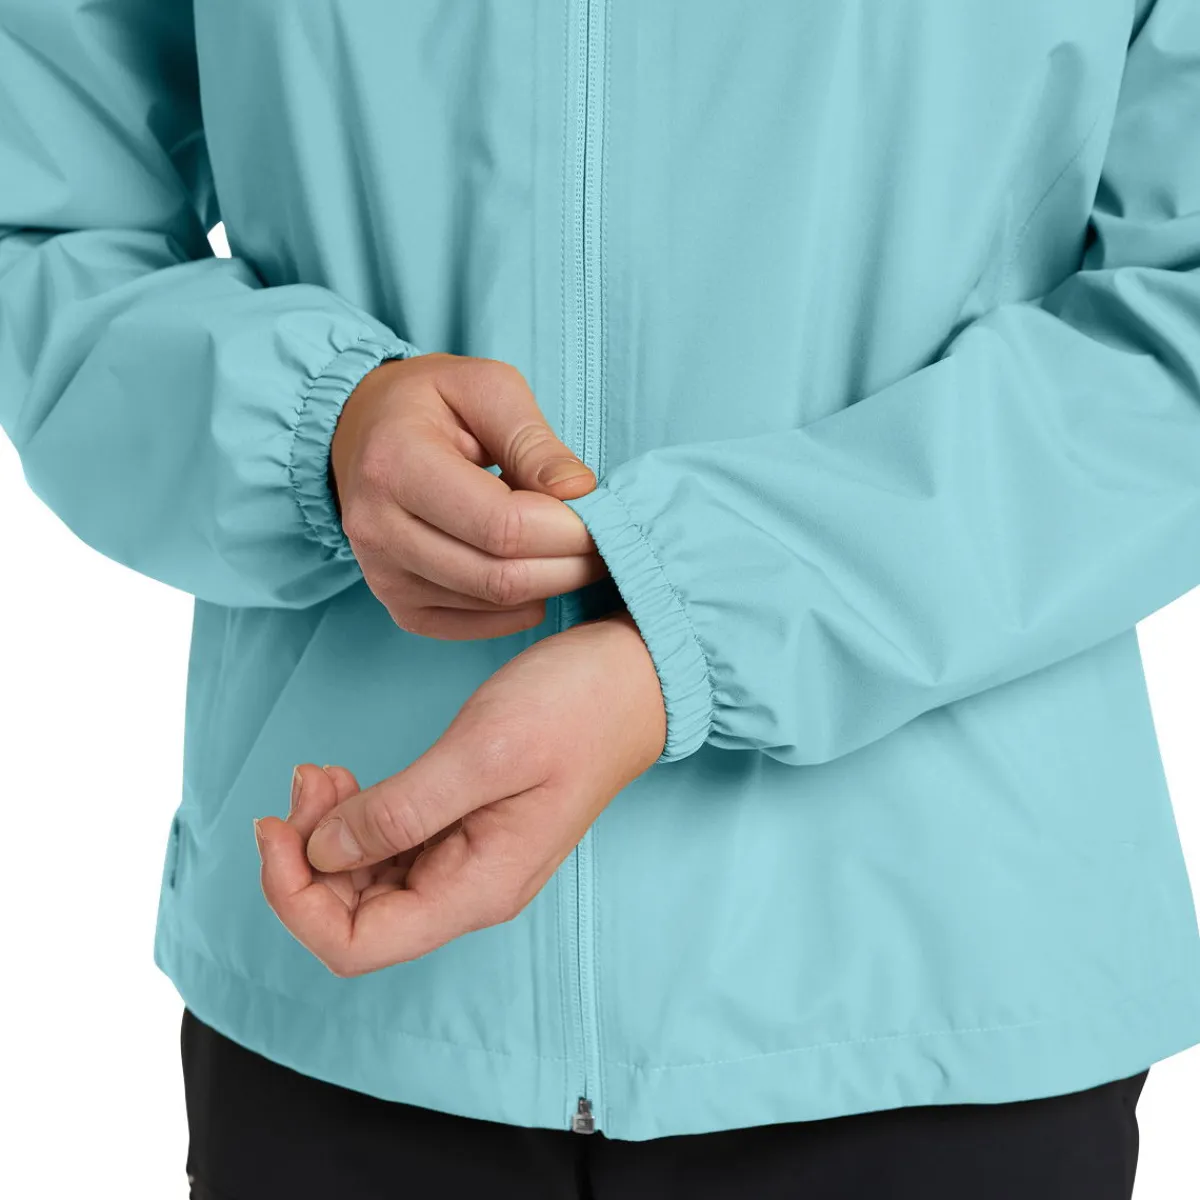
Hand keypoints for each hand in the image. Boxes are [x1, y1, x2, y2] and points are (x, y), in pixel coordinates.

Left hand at [255, 611, 665, 976]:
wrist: (636, 678)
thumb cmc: (574, 709)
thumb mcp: (483, 751)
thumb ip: (401, 811)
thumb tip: (321, 853)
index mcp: (476, 889)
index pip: (356, 946)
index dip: (296, 900)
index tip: (276, 827)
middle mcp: (469, 890)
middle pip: (353, 919)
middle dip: (307, 857)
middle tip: (308, 778)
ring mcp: (468, 862)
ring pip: (366, 884)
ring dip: (328, 835)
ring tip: (324, 772)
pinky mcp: (467, 829)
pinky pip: (391, 849)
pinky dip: (356, 819)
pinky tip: (348, 780)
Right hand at [331, 352, 603, 638]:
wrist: (361, 432)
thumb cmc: (431, 402)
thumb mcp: (486, 388)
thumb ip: (533, 440)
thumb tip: (580, 492)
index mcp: (396, 463)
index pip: (501, 526)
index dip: (566, 532)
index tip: (602, 516)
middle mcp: (377, 528)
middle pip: (499, 577)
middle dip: (569, 566)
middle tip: (604, 541)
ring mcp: (382, 575)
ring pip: (492, 605)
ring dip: (549, 585)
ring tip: (572, 550)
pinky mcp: (396, 604)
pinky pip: (474, 627)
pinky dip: (520, 608)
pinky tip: (535, 572)